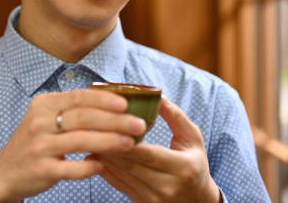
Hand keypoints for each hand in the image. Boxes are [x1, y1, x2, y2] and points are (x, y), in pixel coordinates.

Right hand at [0, 89, 146, 202]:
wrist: (3, 174)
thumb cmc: (36, 142)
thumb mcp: (46, 118)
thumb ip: (73, 109)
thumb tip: (114, 101)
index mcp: (44, 104)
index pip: (79, 97)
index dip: (104, 99)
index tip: (126, 103)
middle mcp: (39, 122)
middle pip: (83, 117)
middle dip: (115, 121)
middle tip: (139, 124)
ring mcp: (39, 146)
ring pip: (80, 141)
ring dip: (109, 141)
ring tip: (130, 143)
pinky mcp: (40, 170)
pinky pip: (69, 168)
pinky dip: (88, 166)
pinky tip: (102, 165)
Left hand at [92, 97, 220, 202]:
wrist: (197, 200)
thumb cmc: (196, 163)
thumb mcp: (192, 138)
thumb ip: (175, 116)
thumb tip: (157, 95)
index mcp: (183, 168)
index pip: (149, 154)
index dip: (127, 141)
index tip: (111, 125)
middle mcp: (167, 186)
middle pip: (131, 165)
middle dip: (109, 146)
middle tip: (92, 127)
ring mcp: (153, 198)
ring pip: (121, 176)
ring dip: (104, 157)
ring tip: (90, 138)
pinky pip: (119, 186)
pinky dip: (105, 171)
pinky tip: (94, 157)